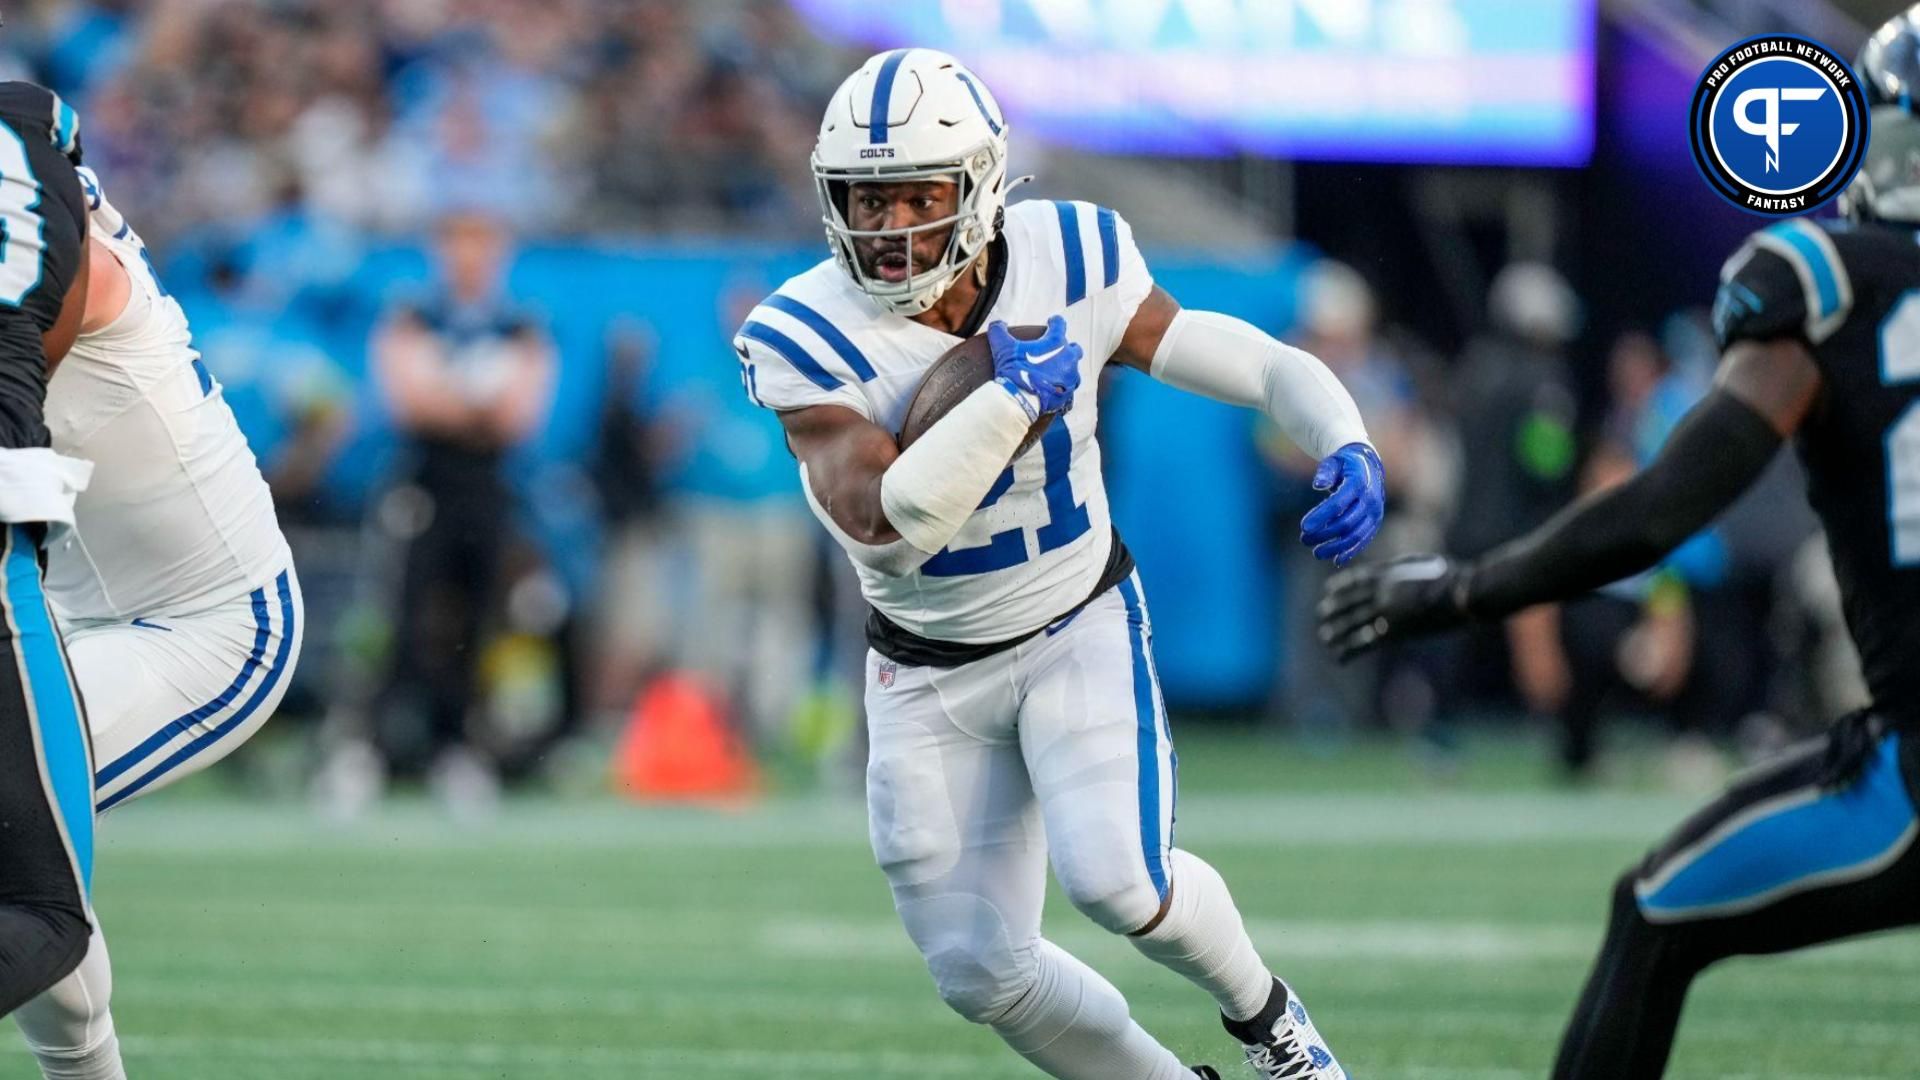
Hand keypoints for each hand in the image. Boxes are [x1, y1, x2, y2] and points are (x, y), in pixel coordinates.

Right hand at [990, 315, 1082, 416]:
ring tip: (1053, 372)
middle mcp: (1068, 358)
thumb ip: (998, 331)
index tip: (1051, 323)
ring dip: (1065, 368)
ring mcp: (1070, 376)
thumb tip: (997, 324)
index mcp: (1056, 342)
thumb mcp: (1003, 347)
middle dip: (1066, 348)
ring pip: (1073, 369)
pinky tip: (1052, 387)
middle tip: (1054, 351)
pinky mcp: (1068, 392)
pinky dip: (1061, 385)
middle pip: (1074, 348)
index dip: (1054, 322)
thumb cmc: (1014, 371)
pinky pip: (1068, 387)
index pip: (1060, 324)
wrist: (1020, 400)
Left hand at [1300, 442, 1383, 565]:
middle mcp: (1370, 500)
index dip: (1321, 516)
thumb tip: (1318, 484)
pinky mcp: (1375, 522)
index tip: (1303, 527)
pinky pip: (1364, 539)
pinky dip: (1351, 551)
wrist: (1368, 466)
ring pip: (1356, 535)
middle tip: (1304, 539)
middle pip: (1346, 523)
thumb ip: (1325, 471)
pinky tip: (1336, 560)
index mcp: (1358, 483)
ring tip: (1316, 553)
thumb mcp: (1333, 461)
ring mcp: (1375, 513)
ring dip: (1335, 547)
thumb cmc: (1344, 464)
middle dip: (1324, 534)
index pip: (1338, 503)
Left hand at [1318, 554, 1468, 661]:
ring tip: (1325, 637)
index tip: (1328, 589)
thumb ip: (1405, 566)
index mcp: (1389, 574)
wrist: (1464, 595)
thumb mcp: (1424, 562)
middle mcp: (1382, 592)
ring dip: (1337, 631)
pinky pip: (1366, 643)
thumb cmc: (1453, 577)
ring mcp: (1387, 612)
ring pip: (1353, 623)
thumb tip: (1396, 567)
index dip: (1341, 585)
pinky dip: (1350, 651)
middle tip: (1321, 614)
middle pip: (1350, 602)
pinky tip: (1339, 658)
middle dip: (1334, 609)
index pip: (1357, 579)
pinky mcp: (1395, 633)